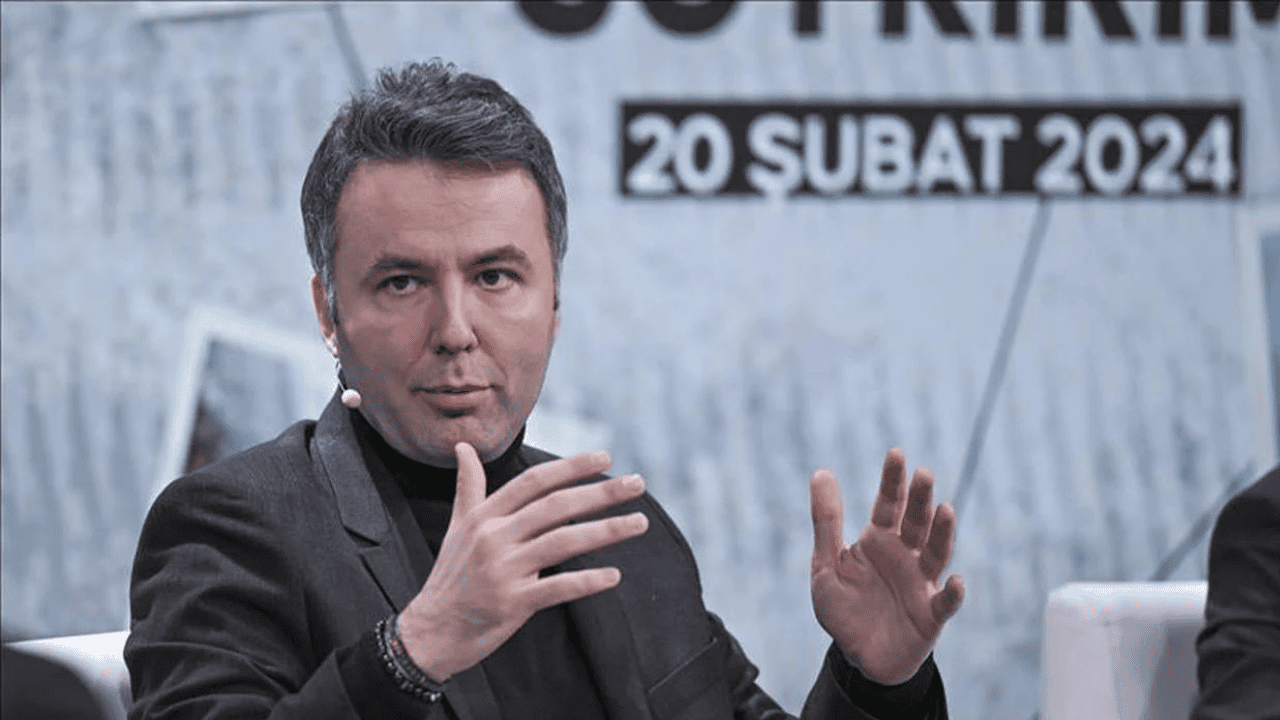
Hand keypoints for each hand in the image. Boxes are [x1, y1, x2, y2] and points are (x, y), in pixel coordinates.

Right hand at [398, 442, 648, 679]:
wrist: (431, 632)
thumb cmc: (450, 576)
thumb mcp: (457, 527)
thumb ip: (469, 487)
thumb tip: (463, 447)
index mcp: (484, 516)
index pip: (534, 481)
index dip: (570, 466)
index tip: (605, 456)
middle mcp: (494, 537)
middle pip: (556, 506)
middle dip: (600, 492)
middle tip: (638, 483)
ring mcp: (503, 570)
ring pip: (563, 542)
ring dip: (606, 531)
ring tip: (640, 522)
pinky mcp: (512, 603)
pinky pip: (557, 587)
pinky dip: (587, 582)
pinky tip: (614, 575)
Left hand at [809, 448, 964, 684]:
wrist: (858, 657)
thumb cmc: (844, 608)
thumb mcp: (827, 564)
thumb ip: (826, 521)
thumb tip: (821, 472)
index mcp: (878, 541)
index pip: (888, 504)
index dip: (893, 480)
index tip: (897, 453)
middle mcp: (905, 556)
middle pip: (916, 522)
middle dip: (920, 499)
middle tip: (924, 474)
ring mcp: (921, 584)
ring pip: (936, 554)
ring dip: (942, 533)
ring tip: (945, 510)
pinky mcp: (930, 616)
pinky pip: (945, 603)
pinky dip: (952, 593)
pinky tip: (955, 581)